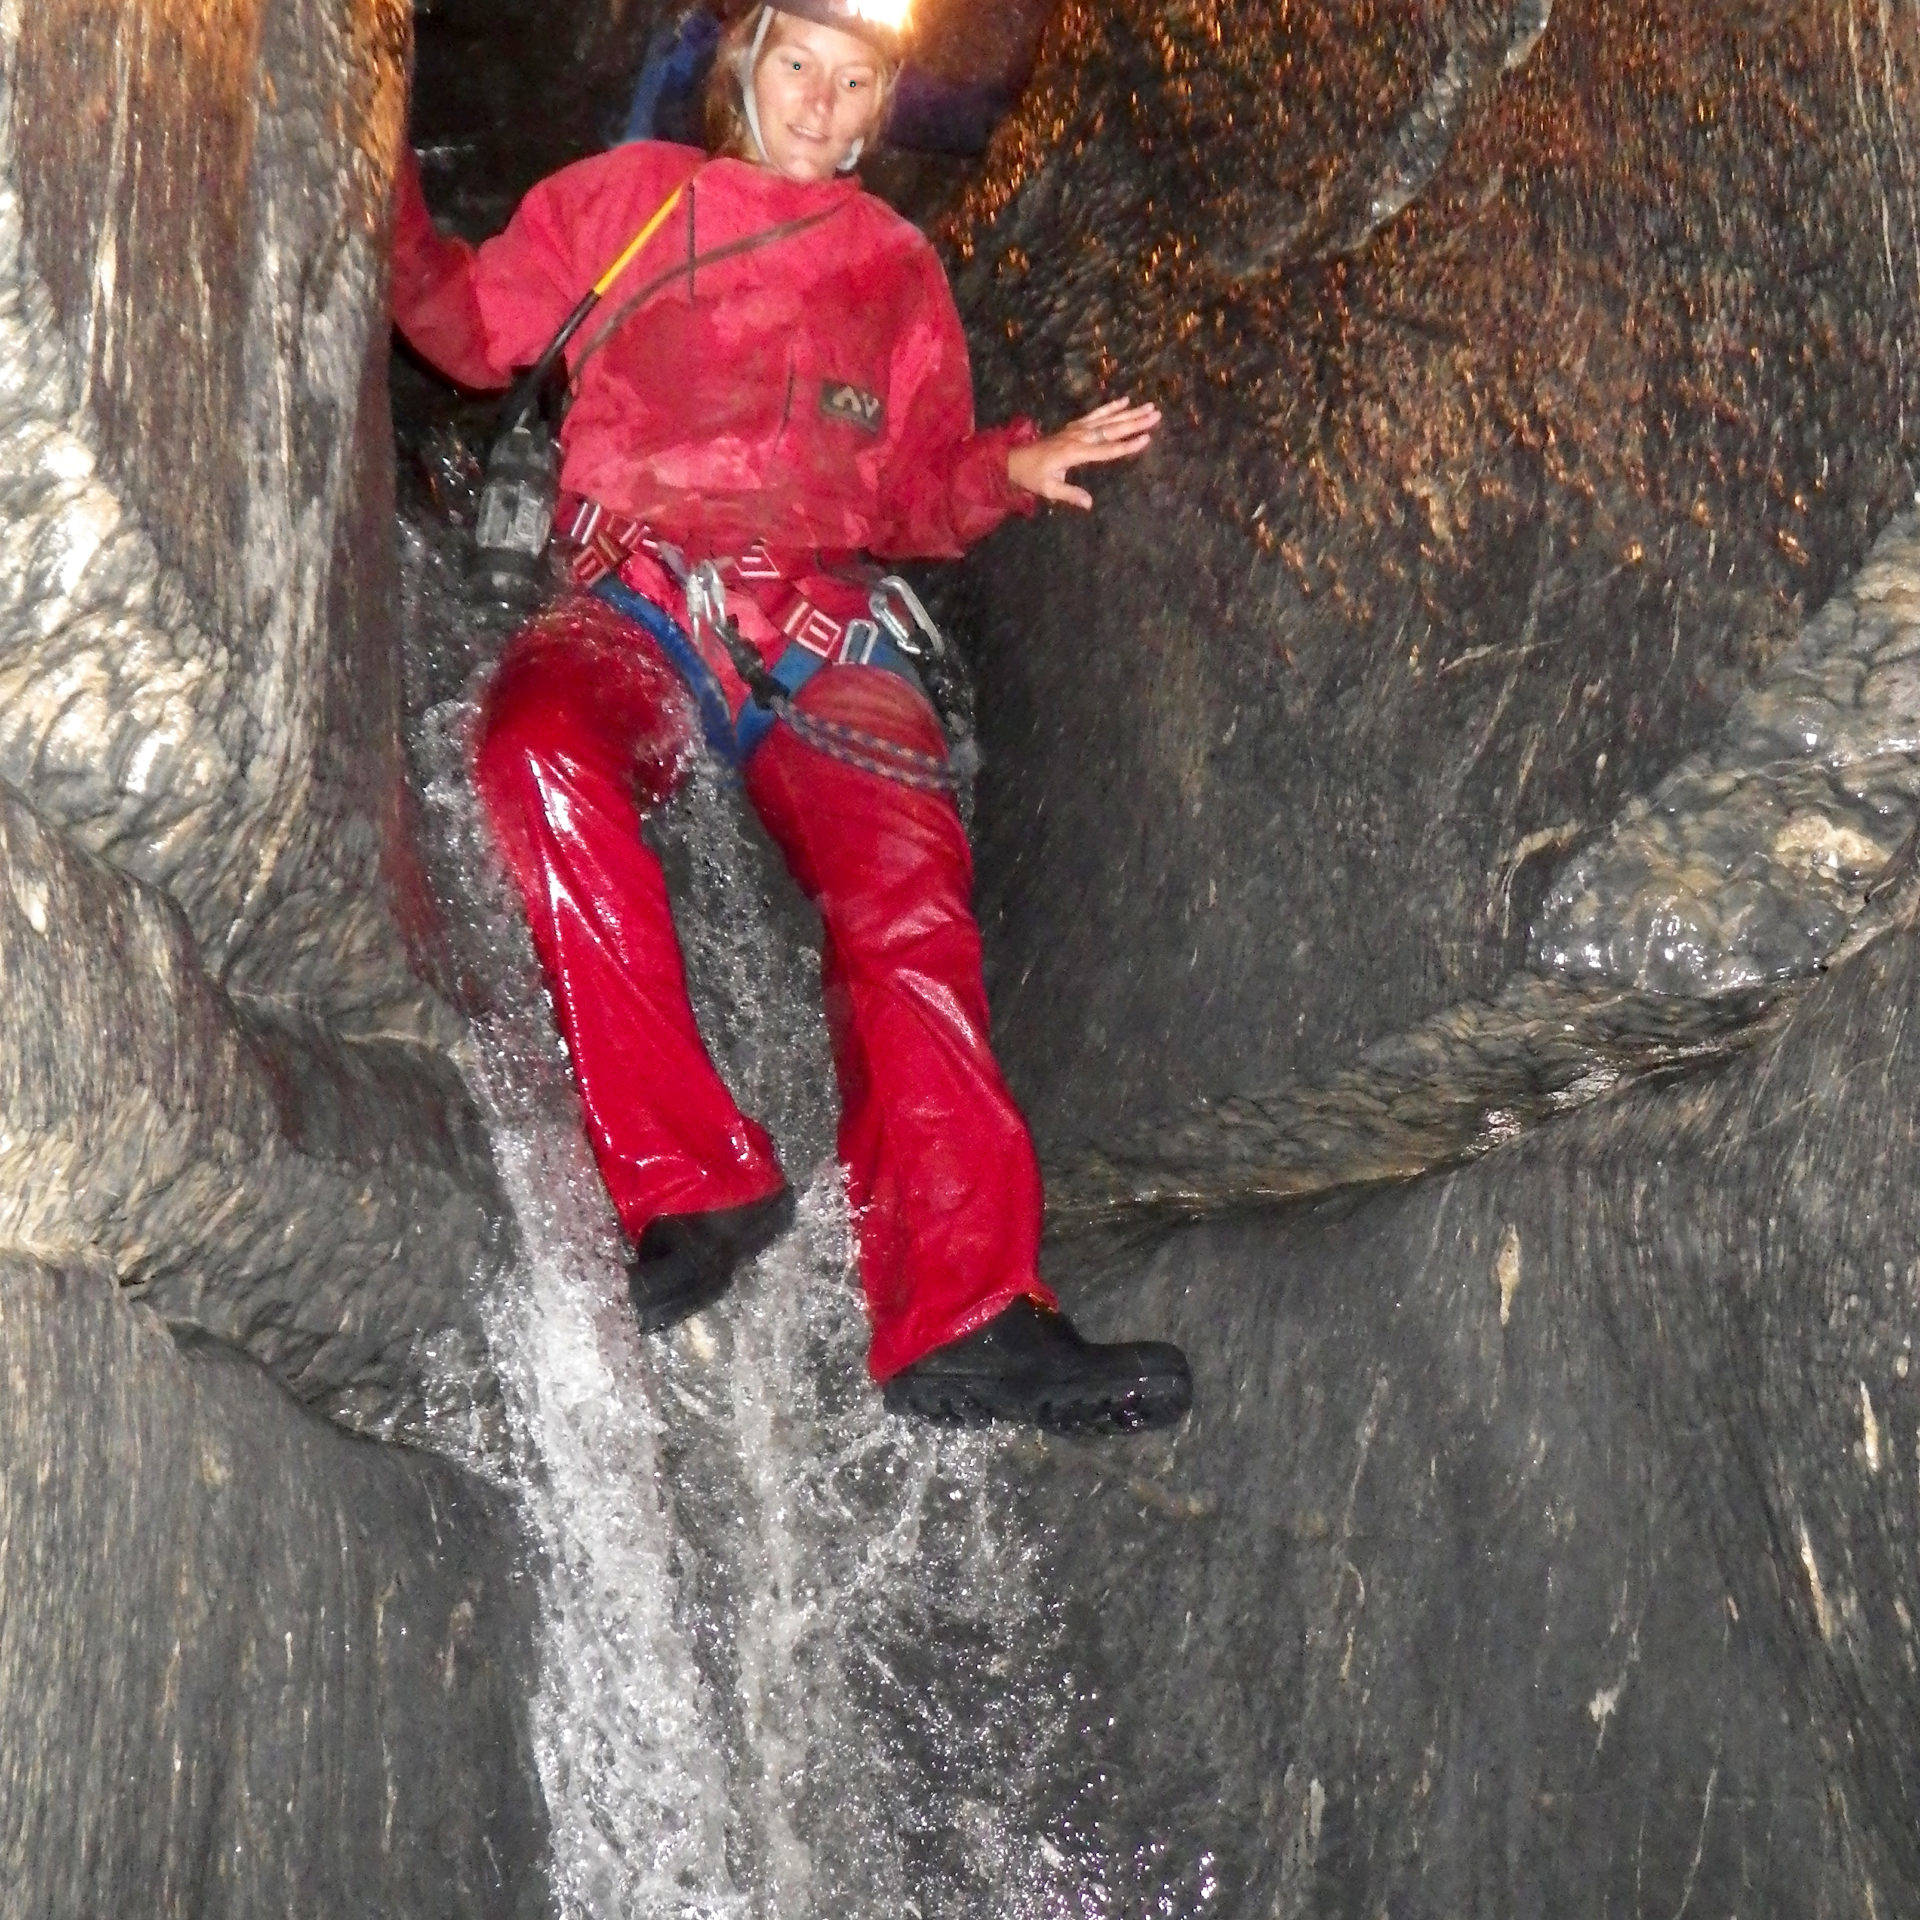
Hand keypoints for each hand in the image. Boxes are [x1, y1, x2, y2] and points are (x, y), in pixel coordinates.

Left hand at [1007, 396, 1160, 509]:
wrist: (1015, 460)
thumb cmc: (1033, 477)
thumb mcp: (1049, 489)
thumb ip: (1070, 495)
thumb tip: (1089, 503)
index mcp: (1074, 452)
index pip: (1106, 450)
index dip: (1127, 445)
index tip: (1146, 439)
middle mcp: (1078, 437)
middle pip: (1112, 429)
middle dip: (1135, 423)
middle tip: (1156, 415)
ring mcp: (1076, 429)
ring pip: (1107, 419)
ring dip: (1129, 413)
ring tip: (1149, 406)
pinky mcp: (1074, 426)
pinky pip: (1095, 414)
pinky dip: (1110, 407)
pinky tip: (1125, 401)